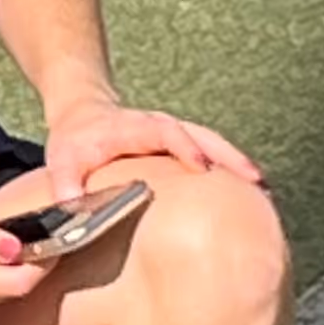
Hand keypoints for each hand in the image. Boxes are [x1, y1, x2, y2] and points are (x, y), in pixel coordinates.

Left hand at [43, 95, 265, 200]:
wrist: (84, 115)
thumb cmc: (74, 141)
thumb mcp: (61, 160)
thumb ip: (65, 185)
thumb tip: (72, 209)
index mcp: (134, 129)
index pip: (165, 133)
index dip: (185, 148)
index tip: (201, 167)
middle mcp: (160, 127)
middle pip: (202, 135)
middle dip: (229, 156)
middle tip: (254, 181)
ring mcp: (175, 134)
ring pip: (214, 142)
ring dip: (237, 162)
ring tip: (263, 188)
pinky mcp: (183, 143)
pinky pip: (212, 151)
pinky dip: (232, 167)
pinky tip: (252, 191)